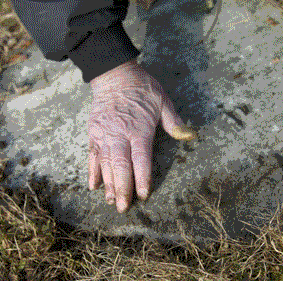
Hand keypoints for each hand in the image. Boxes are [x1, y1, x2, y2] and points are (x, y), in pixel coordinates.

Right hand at [87, 58, 197, 212]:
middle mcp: (120, 134)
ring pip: (106, 164)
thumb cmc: (142, 88)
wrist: (114, 74)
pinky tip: (93, 186)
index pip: (141, 159)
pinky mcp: (93, 132)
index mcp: (139, 129)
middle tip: (124, 208)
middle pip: (121, 166)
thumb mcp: (163, 101)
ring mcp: (104, 134)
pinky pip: (92, 155)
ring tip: (110, 201)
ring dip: (108, 184)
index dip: (142, 178)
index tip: (143, 195)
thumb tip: (190, 135)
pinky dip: (92, 171)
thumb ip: (174, 122)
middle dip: (122, 189)